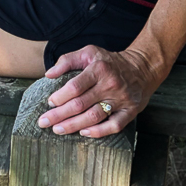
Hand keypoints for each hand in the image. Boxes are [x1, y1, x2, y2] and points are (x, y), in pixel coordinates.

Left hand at [38, 44, 164, 137]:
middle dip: (60, 115)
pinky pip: (114, 126)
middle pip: (81, 104)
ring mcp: (121, 99)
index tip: (50, 103)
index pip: (75, 86)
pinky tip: (84, 133)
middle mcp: (110, 85)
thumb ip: (67, 60)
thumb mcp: (89, 52)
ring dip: (74, 125)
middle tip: (44, 122)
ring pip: (94, 117)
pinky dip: (98, 132)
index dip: (60, 97)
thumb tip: (48, 74)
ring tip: (58, 130)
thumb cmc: (109, 62)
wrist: (141, 68)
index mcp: (99, 69)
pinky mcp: (130, 111)